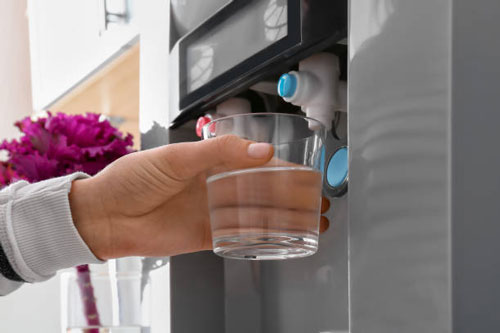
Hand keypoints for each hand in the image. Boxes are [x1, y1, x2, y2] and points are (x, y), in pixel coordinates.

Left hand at [69, 135, 329, 259]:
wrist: (105, 216)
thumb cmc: (132, 178)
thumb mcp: (176, 157)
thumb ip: (218, 153)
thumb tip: (262, 151)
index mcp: (210, 161)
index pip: (255, 162)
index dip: (283, 168)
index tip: (306, 174)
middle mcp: (215, 186)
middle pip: (262, 190)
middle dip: (291, 195)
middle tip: (318, 202)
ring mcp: (212, 211)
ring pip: (256, 213)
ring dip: (283, 217)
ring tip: (310, 221)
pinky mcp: (206, 236)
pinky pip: (239, 236)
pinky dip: (261, 236)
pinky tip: (281, 236)